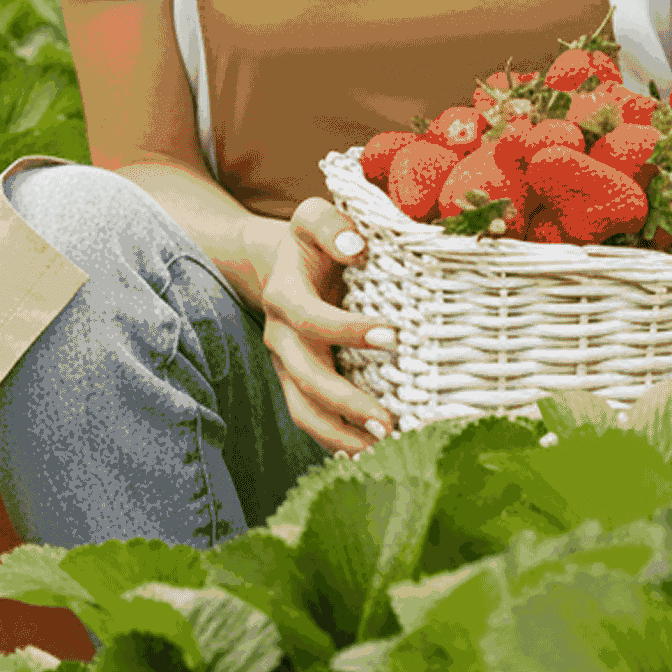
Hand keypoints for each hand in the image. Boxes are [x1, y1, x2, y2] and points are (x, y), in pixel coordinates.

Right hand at [252, 199, 404, 457]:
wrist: (278, 263)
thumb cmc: (311, 241)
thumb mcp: (314, 217)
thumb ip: (331, 224)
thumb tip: (356, 247)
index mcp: (284, 293)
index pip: (309, 317)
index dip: (346, 330)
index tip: (393, 336)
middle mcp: (280, 335)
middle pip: (304, 376)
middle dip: (345, 400)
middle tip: (388, 419)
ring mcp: (287, 364)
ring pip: (302, 409)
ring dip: (339, 433)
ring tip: (383, 447)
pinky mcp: (298, 383)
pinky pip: (311, 418)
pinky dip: (337, 440)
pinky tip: (371, 454)